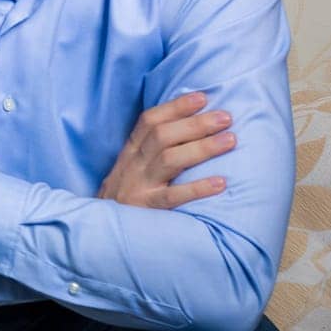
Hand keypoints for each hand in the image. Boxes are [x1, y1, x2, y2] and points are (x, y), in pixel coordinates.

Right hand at [98, 92, 234, 208]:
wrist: (99, 232)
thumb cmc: (126, 196)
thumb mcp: (130, 168)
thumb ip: (150, 150)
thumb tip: (188, 126)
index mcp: (130, 152)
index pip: (149, 121)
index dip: (176, 107)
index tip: (202, 97)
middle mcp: (133, 166)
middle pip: (162, 136)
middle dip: (196, 124)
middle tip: (226, 118)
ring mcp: (139, 187)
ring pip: (169, 160)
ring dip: (202, 148)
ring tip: (230, 140)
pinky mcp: (146, 210)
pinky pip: (173, 197)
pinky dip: (197, 188)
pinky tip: (220, 183)